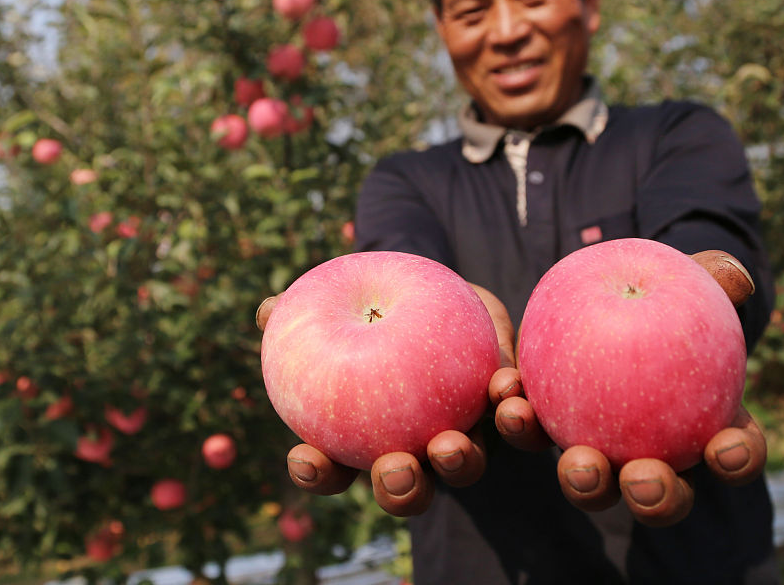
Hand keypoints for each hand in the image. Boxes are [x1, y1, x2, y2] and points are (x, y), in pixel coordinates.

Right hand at [255, 282, 515, 516]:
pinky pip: (516, 426)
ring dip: (457, 463)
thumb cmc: (378, 304)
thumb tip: (267, 308)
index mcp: (366, 436)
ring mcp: (465, 438)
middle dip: (399, 490)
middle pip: (405, 488)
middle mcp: (416, 449)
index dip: (318, 472)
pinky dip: (514, 415)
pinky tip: (507, 390)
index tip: (305, 456)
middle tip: (395, 469)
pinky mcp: (509, 415)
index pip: (334, 468)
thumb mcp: (344, 300)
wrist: (447, 292)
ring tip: (450, 447)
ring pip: (463, 467)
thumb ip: (305, 309)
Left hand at [491, 250, 768, 526]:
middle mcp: (649, 455)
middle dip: (656, 499)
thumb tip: (737, 278)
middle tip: (642, 479)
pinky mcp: (540, 426)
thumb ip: (713, 275)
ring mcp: (593, 449)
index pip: (734, 453)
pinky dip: (520, 420)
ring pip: (591, 484)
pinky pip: (529, 430)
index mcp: (704, 426)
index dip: (738, 459)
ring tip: (578, 465)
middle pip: (659, 495)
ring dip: (585, 483)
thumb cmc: (659, 290)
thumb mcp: (688, 278)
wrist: (592, 290)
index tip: (726, 449)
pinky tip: (510, 400)